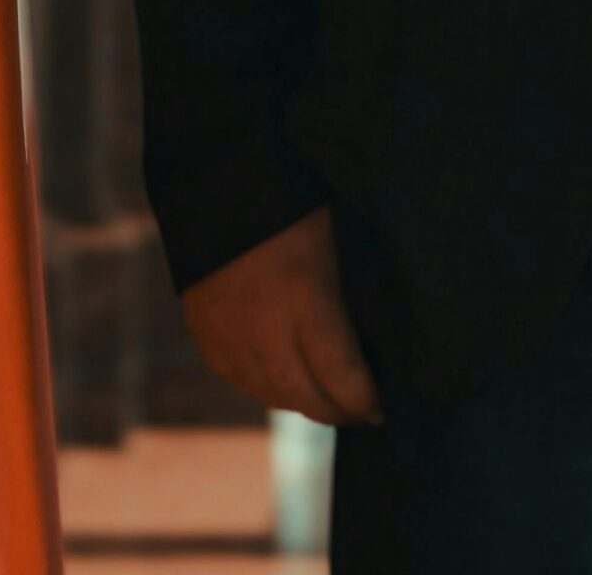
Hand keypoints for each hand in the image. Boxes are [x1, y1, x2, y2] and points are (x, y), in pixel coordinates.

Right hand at [180, 204, 386, 427]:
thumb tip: (384, 330)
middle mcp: (265, 330)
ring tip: (330, 399)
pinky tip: (289, 381)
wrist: (213, 179)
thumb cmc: (292, 195)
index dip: (366, 400)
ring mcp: (231, 339)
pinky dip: (270, 388)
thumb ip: (354, 288)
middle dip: (340, 412)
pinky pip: (244, 382)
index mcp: (307, 299)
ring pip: (274, 396)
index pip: (343, 377)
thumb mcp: (335, 236)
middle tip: (364, 411)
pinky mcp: (207, 339)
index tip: (384, 406)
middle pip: (308, 399)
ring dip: (305, 402)